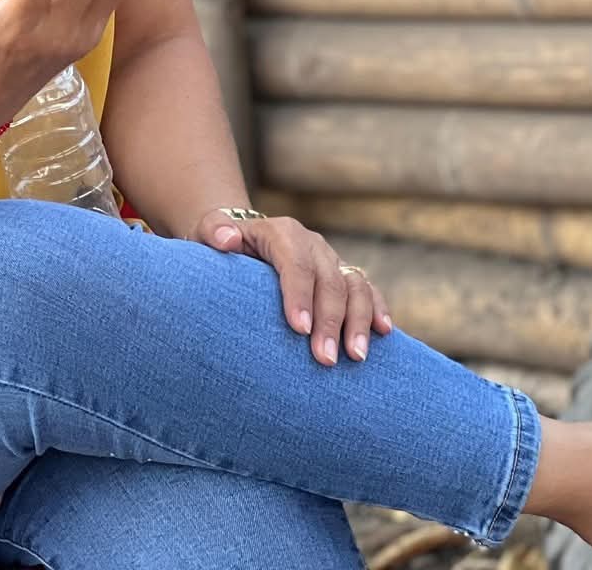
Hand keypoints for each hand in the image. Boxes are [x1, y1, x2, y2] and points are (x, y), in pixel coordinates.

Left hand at [195, 208, 393, 366]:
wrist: (240, 239)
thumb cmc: (219, 244)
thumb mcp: (207, 233)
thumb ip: (213, 232)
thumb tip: (227, 241)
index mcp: (282, 233)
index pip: (296, 263)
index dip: (300, 295)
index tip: (299, 329)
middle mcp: (313, 244)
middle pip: (329, 281)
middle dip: (330, 321)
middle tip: (324, 360)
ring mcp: (331, 260)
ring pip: (355, 286)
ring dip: (359, 321)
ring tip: (356, 357)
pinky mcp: (344, 276)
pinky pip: (367, 290)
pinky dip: (377, 309)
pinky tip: (384, 333)